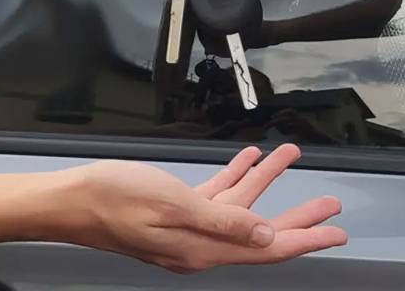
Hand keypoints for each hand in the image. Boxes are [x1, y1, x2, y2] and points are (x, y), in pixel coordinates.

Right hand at [47, 144, 345, 273]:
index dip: (305, 239)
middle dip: (298, 215)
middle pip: (262, 232)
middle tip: (329, 203)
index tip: (335, 233)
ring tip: (288, 155)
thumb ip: (223, 220)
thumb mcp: (173, 204)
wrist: (68, 200)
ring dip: (265, 182)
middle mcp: (199, 244)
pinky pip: (215, 197)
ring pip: (240, 208)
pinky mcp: (174, 213)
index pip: (267, 249)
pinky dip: (234, 177)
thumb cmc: (112, 198)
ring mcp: (187, 229)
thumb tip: (265, 236)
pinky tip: (247, 159)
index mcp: (202, 248)